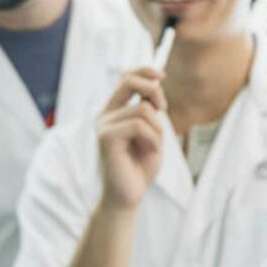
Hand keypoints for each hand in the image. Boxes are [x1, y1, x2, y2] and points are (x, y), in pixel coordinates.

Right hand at [96, 68, 167, 209]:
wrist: (128, 197)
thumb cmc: (140, 168)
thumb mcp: (152, 133)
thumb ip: (150, 111)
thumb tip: (154, 86)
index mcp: (113, 112)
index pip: (125, 78)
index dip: (144, 70)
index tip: (161, 75)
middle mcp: (104, 116)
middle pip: (129, 81)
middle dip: (154, 90)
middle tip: (163, 109)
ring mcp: (103, 126)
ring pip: (142, 109)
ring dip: (157, 128)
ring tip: (153, 146)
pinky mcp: (106, 138)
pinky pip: (139, 125)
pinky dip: (153, 138)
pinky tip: (150, 152)